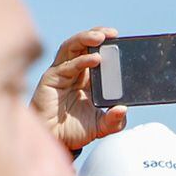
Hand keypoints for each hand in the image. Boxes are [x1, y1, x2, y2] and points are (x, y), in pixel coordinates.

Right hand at [31, 26, 124, 152]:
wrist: (55, 141)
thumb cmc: (74, 131)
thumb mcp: (100, 126)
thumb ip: (114, 120)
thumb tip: (123, 109)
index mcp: (86, 78)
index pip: (95, 52)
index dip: (105, 43)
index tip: (120, 39)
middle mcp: (73, 71)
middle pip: (82, 44)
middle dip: (97, 34)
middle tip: (113, 33)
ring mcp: (61, 73)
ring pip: (71, 47)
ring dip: (86, 39)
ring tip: (101, 37)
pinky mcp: (51, 79)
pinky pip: (67, 65)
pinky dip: (81, 60)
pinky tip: (95, 59)